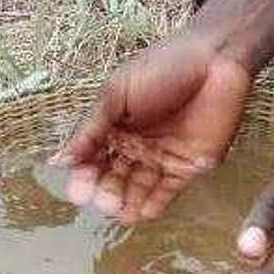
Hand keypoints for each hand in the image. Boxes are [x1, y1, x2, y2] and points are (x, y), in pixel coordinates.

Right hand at [51, 37, 251, 222]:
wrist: (215, 60)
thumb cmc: (163, 67)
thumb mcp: (117, 94)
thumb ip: (91, 129)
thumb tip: (59, 161)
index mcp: (113, 126)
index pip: (91, 158)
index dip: (84, 175)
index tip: (78, 190)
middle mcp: (135, 146)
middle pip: (114, 177)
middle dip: (106, 191)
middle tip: (102, 200)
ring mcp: (162, 157)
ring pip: (138, 188)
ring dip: (127, 202)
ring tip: (119, 211)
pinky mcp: (189, 166)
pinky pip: (167, 191)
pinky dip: (154, 204)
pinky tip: (141, 213)